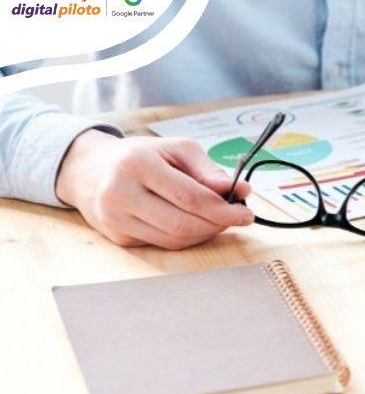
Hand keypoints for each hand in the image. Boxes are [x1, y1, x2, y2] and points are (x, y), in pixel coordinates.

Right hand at [56, 130, 253, 249]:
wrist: (88, 169)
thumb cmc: (140, 156)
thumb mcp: (176, 149)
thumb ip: (208, 170)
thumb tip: (238, 190)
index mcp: (137, 165)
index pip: (191, 198)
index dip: (224, 209)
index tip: (246, 212)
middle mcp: (121, 194)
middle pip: (183, 223)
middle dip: (218, 224)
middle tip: (237, 218)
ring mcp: (116, 219)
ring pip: (174, 239)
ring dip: (205, 233)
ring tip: (219, 220)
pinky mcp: (117, 237)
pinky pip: (163, 244)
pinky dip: (187, 237)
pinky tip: (197, 225)